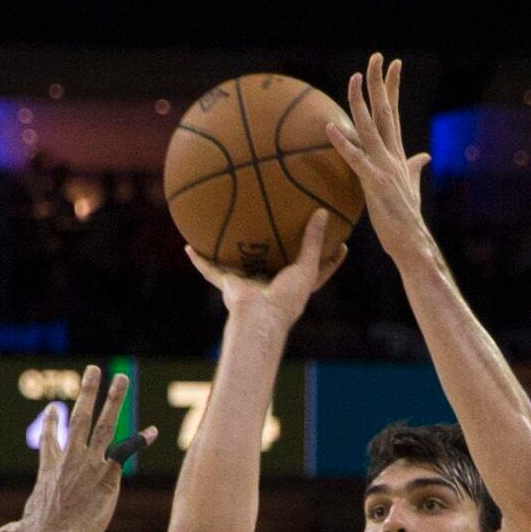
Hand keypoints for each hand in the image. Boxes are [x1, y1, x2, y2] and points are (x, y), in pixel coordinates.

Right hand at [0, 365, 154, 531]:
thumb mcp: (24, 529)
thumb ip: (14, 530)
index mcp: (49, 468)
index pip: (50, 439)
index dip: (52, 422)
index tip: (54, 407)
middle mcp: (70, 459)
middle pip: (81, 417)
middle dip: (88, 392)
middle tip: (95, 370)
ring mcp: (90, 464)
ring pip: (105, 424)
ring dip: (114, 399)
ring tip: (121, 378)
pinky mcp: (108, 476)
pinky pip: (125, 452)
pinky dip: (139, 441)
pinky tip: (152, 432)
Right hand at [185, 209, 344, 335]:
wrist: (260, 318)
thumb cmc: (287, 299)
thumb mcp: (306, 267)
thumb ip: (314, 241)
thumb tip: (322, 213)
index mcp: (293, 286)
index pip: (315, 271)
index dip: (329, 259)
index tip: (342, 243)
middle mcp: (270, 285)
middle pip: (273, 265)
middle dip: (274, 251)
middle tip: (282, 227)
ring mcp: (247, 285)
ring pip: (239, 265)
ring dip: (231, 254)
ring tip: (228, 233)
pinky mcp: (229, 285)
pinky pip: (210, 269)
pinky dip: (199, 260)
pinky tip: (189, 246)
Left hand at [327, 54, 433, 258]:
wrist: (412, 241)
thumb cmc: (406, 218)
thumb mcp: (410, 188)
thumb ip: (414, 168)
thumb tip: (423, 156)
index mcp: (398, 154)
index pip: (395, 113)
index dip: (392, 89)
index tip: (393, 65)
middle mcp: (392, 155)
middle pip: (386, 111)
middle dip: (380, 83)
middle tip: (377, 56)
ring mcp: (384, 167)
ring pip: (370, 128)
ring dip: (360, 103)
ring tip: (352, 78)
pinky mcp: (375, 183)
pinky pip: (355, 159)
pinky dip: (342, 143)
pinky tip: (329, 128)